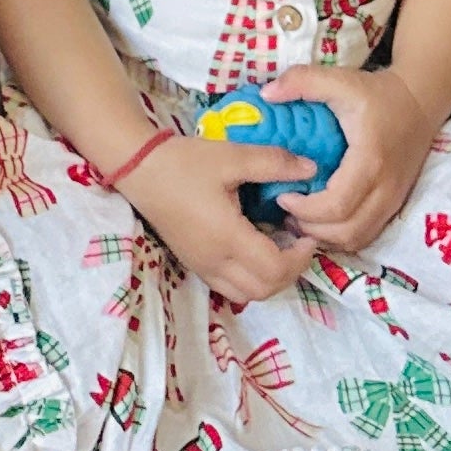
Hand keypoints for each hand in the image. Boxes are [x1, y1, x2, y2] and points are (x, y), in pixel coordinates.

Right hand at [124, 135, 322, 307]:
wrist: (139, 169)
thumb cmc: (185, 163)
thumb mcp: (231, 156)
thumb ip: (273, 163)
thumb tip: (312, 170)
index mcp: (227, 238)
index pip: (276, 269)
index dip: (300, 256)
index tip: (308, 232)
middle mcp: (216, 262)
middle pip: (265, 290)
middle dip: (290, 271)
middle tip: (298, 241)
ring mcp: (203, 267)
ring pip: (248, 294)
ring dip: (271, 279)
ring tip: (278, 246)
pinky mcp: (195, 264)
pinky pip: (231, 287)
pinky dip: (251, 278)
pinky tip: (254, 247)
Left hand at [268, 66, 442, 257]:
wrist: (420, 102)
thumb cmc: (377, 93)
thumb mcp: (340, 79)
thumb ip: (302, 81)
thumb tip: (266, 95)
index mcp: (369, 161)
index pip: (336, 205)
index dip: (305, 208)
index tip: (282, 194)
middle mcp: (385, 189)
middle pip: (346, 231)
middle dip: (310, 227)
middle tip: (286, 209)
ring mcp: (393, 201)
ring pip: (356, 239)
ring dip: (325, 236)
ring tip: (300, 217)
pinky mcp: (394, 206)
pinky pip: (366, 236)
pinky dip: (341, 236)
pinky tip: (322, 220)